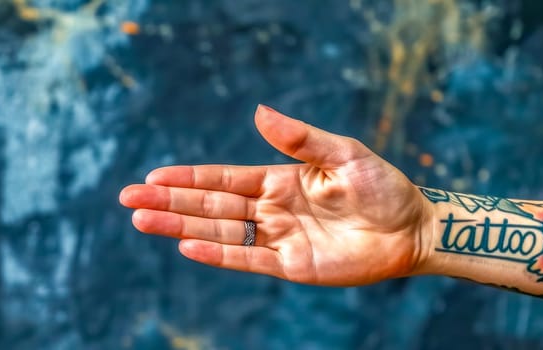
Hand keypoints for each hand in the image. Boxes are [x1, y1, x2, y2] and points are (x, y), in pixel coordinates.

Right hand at [119, 105, 431, 285]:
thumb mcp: (343, 153)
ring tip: (143, 221)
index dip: (187, 180)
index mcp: (278, 180)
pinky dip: (217, 254)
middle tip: (128, 201)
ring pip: (219, 231)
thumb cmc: (382, 186)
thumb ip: (299, 138)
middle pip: (209, 207)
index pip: (222, 180)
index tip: (152, 178)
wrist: (413, 228)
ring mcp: (278, 239)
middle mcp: (271, 210)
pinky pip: (247, 259)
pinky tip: (187, 247)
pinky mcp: (291, 266)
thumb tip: (258, 111)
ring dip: (180, 228)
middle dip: (168, 203)